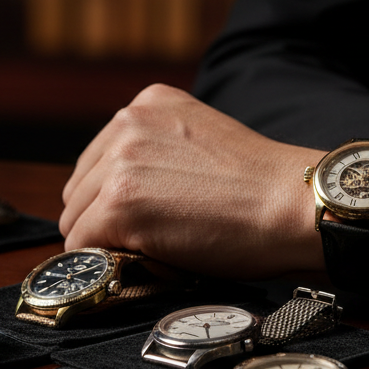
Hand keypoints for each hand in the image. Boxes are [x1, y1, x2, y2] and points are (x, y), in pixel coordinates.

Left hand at [60, 84, 324, 279]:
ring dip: (107, 242)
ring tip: (157, 249)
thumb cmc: (261, 187)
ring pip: (76, 218)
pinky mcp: (118, 205)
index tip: (146, 216)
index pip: (98, 159)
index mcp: (148, 103)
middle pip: (80, 188)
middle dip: (106, 219)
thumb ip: (158, 152)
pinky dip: (106, 264)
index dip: (115, 196)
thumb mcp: (200, 141)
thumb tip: (117, 194)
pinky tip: (148, 261)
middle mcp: (127, 123)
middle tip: (154, 238)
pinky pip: (82, 246)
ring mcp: (119, 163)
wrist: (291, 205)